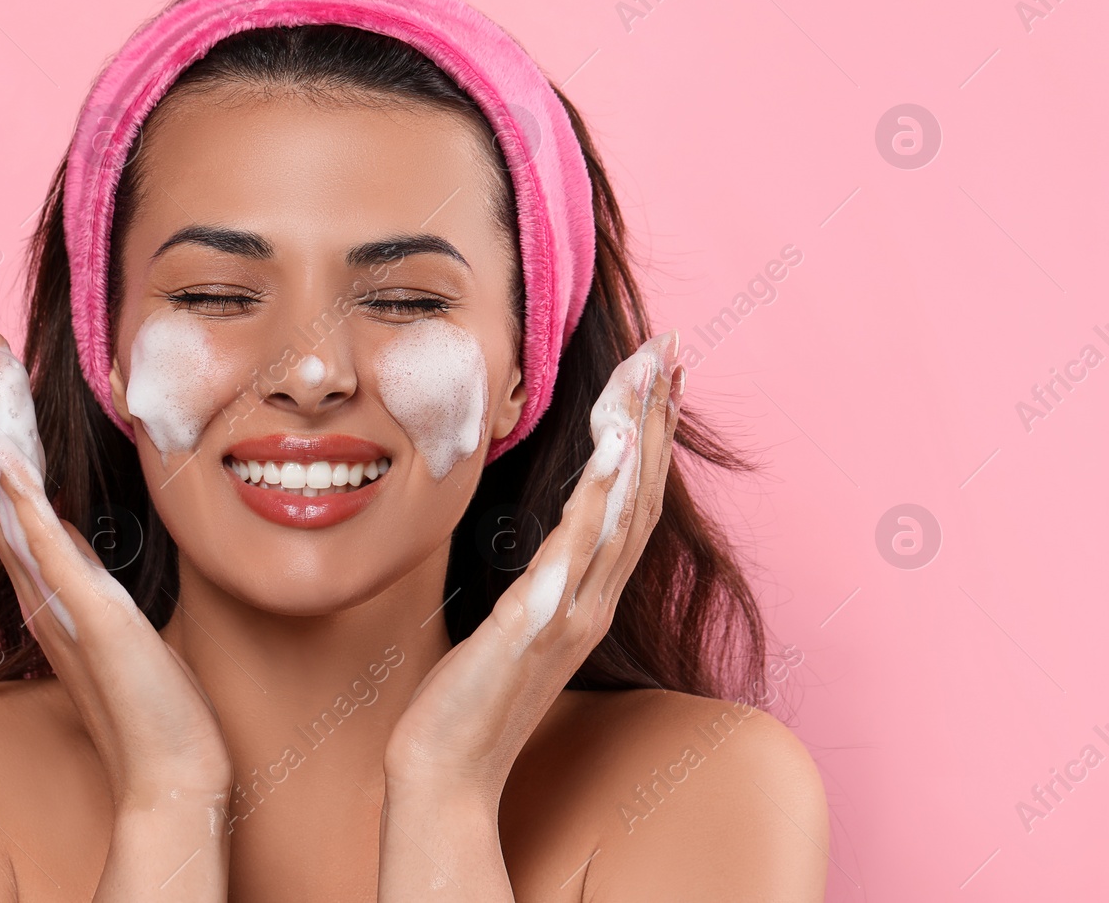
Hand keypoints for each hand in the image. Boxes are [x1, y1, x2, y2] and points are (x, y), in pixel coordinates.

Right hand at [0, 320, 231, 898]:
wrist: (169, 767)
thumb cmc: (154, 695)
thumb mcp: (120, 609)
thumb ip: (94, 570)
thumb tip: (88, 530)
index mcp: (49, 577)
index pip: (16, 482)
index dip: (3, 419)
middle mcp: (38, 583)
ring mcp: (53, 598)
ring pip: (8, 497)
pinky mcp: (84, 615)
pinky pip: (42, 548)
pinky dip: (19, 497)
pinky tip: (6, 452)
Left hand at [377, 331, 683, 896]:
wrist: (446, 769)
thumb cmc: (472, 697)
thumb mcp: (515, 624)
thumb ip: (540, 581)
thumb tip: (547, 542)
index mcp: (588, 597)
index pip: (632, 503)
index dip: (651, 437)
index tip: (661, 377)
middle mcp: (593, 602)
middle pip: (641, 495)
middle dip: (657, 417)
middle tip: (671, 349)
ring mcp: (571, 614)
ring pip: (620, 513)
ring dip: (639, 439)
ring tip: (652, 376)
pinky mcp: (535, 625)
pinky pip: (577, 552)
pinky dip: (600, 500)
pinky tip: (613, 453)